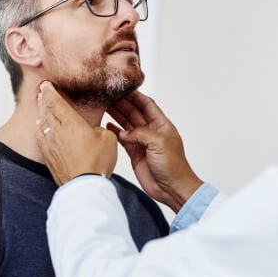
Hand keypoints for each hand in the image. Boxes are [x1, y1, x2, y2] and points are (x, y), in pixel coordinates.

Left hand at [36, 81, 117, 185]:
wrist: (84, 185)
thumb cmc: (97, 162)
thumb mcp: (108, 138)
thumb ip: (99, 129)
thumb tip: (93, 130)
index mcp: (71, 123)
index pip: (56, 102)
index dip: (50, 91)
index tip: (46, 84)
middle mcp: (57, 131)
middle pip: (46, 110)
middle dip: (43, 99)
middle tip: (41, 91)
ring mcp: (50, 144)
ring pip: (42, 123)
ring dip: (41, 113)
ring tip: (40, 107)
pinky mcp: (48, 156)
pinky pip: (41, 137)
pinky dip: (40, 129)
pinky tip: (40, 127)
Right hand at [107, 91, 202, 211]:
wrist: (172, 188)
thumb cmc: (173, 166)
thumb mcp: (159, 143)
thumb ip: (141, 133)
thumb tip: (125, 132)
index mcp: (162, 125)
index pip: (148, 105)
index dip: (136, 96)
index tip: (123, 88)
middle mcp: (152, 131)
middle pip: (135, 112)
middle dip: (122, 104)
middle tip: (108, 96)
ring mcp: (143, 142)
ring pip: (127, 124)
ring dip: (117, 115)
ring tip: (104, 106)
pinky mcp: (135, 153)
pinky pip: (123, 138)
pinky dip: (115, 131)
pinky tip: (107, 125)